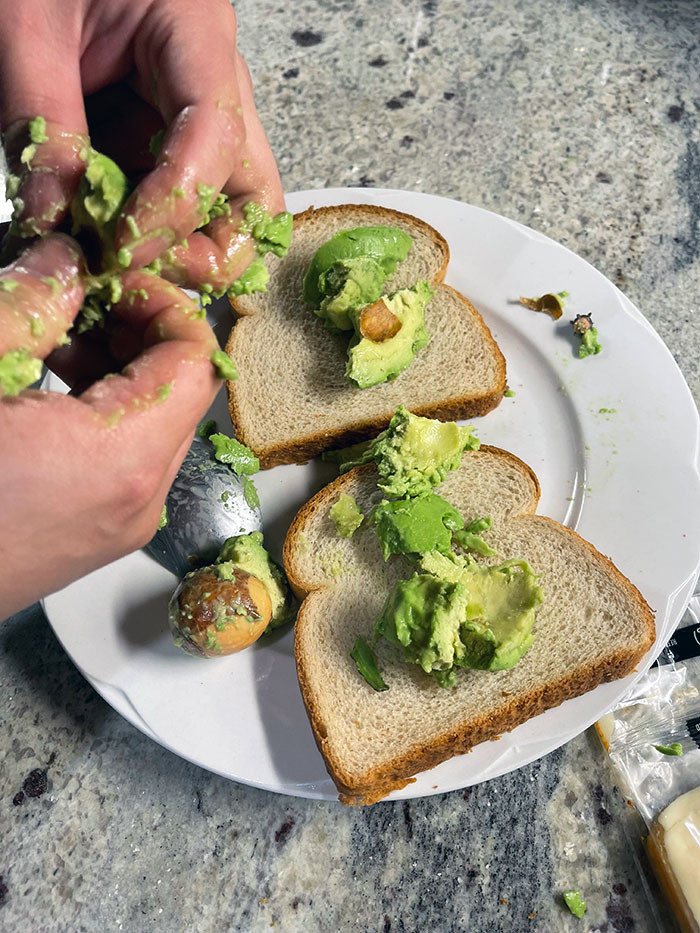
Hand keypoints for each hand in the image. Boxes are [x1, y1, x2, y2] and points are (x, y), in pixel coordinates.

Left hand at [0, 0, 283, 289]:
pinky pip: (182, 207)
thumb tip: (53, 224)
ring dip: (183, 255)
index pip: (214, 140)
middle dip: (209, 252)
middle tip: (140, 269)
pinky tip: (108, 244)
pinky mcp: (168, 141)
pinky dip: (152, 240)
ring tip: (119, 263)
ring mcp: (197, 121)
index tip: (120, 245)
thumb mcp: (23, 25)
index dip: (173, 206)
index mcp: (195, 34)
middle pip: (255, 198)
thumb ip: (41, 125)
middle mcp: (216, 87)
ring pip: (229, 214)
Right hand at [0, 236, 219, 618]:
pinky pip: (128, 462)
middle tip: (86, 302)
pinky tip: (49, 395)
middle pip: (182, 393)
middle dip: (142, 334)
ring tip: (56, 346)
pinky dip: (106, 416)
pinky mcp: (96, 539)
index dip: (166, 306)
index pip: (196, 362)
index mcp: (120, 457)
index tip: (120, 280)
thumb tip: (66, 261)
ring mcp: (120, 526)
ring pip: (157, 427)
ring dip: (122, 373)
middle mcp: (138, 499)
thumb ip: (29, 304)